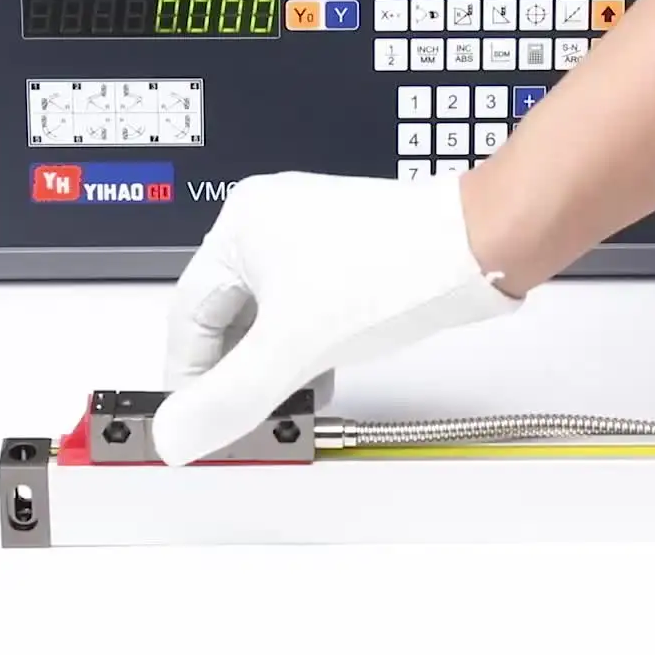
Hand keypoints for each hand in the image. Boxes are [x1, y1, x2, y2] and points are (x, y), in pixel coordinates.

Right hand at [150, 171, 521, 466]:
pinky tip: (320, 374)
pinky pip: (303, 309)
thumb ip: (229, 396)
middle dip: (234, 371)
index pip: (188, 315)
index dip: (187, 376)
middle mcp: (270, 221)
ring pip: (267, 315)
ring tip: (285, 399)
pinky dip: (303, 346)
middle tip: (239, 416)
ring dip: (270, 363)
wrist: (480, 247)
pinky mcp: (346, 254)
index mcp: (240, 225)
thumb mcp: (295, 346)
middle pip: (227, 314)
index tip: (194, 420)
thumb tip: (174, 434)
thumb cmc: (399, 266)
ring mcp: (310, 235)